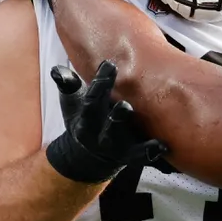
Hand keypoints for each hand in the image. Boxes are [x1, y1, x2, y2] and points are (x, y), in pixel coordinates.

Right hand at [45, 60, 166, 183]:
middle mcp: (102, 137)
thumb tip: (58, 69)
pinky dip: (152, 152)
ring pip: (129, 146)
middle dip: (117, 116)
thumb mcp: (71, 103)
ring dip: (138, 139)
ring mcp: (119, 148)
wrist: (87, 154)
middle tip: (125, 104)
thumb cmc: (82, 119)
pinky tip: (163, 146)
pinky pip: (144, 156)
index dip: (100, 83)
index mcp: (85, 122)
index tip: (109, 64)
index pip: (92, 101)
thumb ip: (68, 85)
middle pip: (110, 126)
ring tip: (148, 131)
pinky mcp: (133, 155)